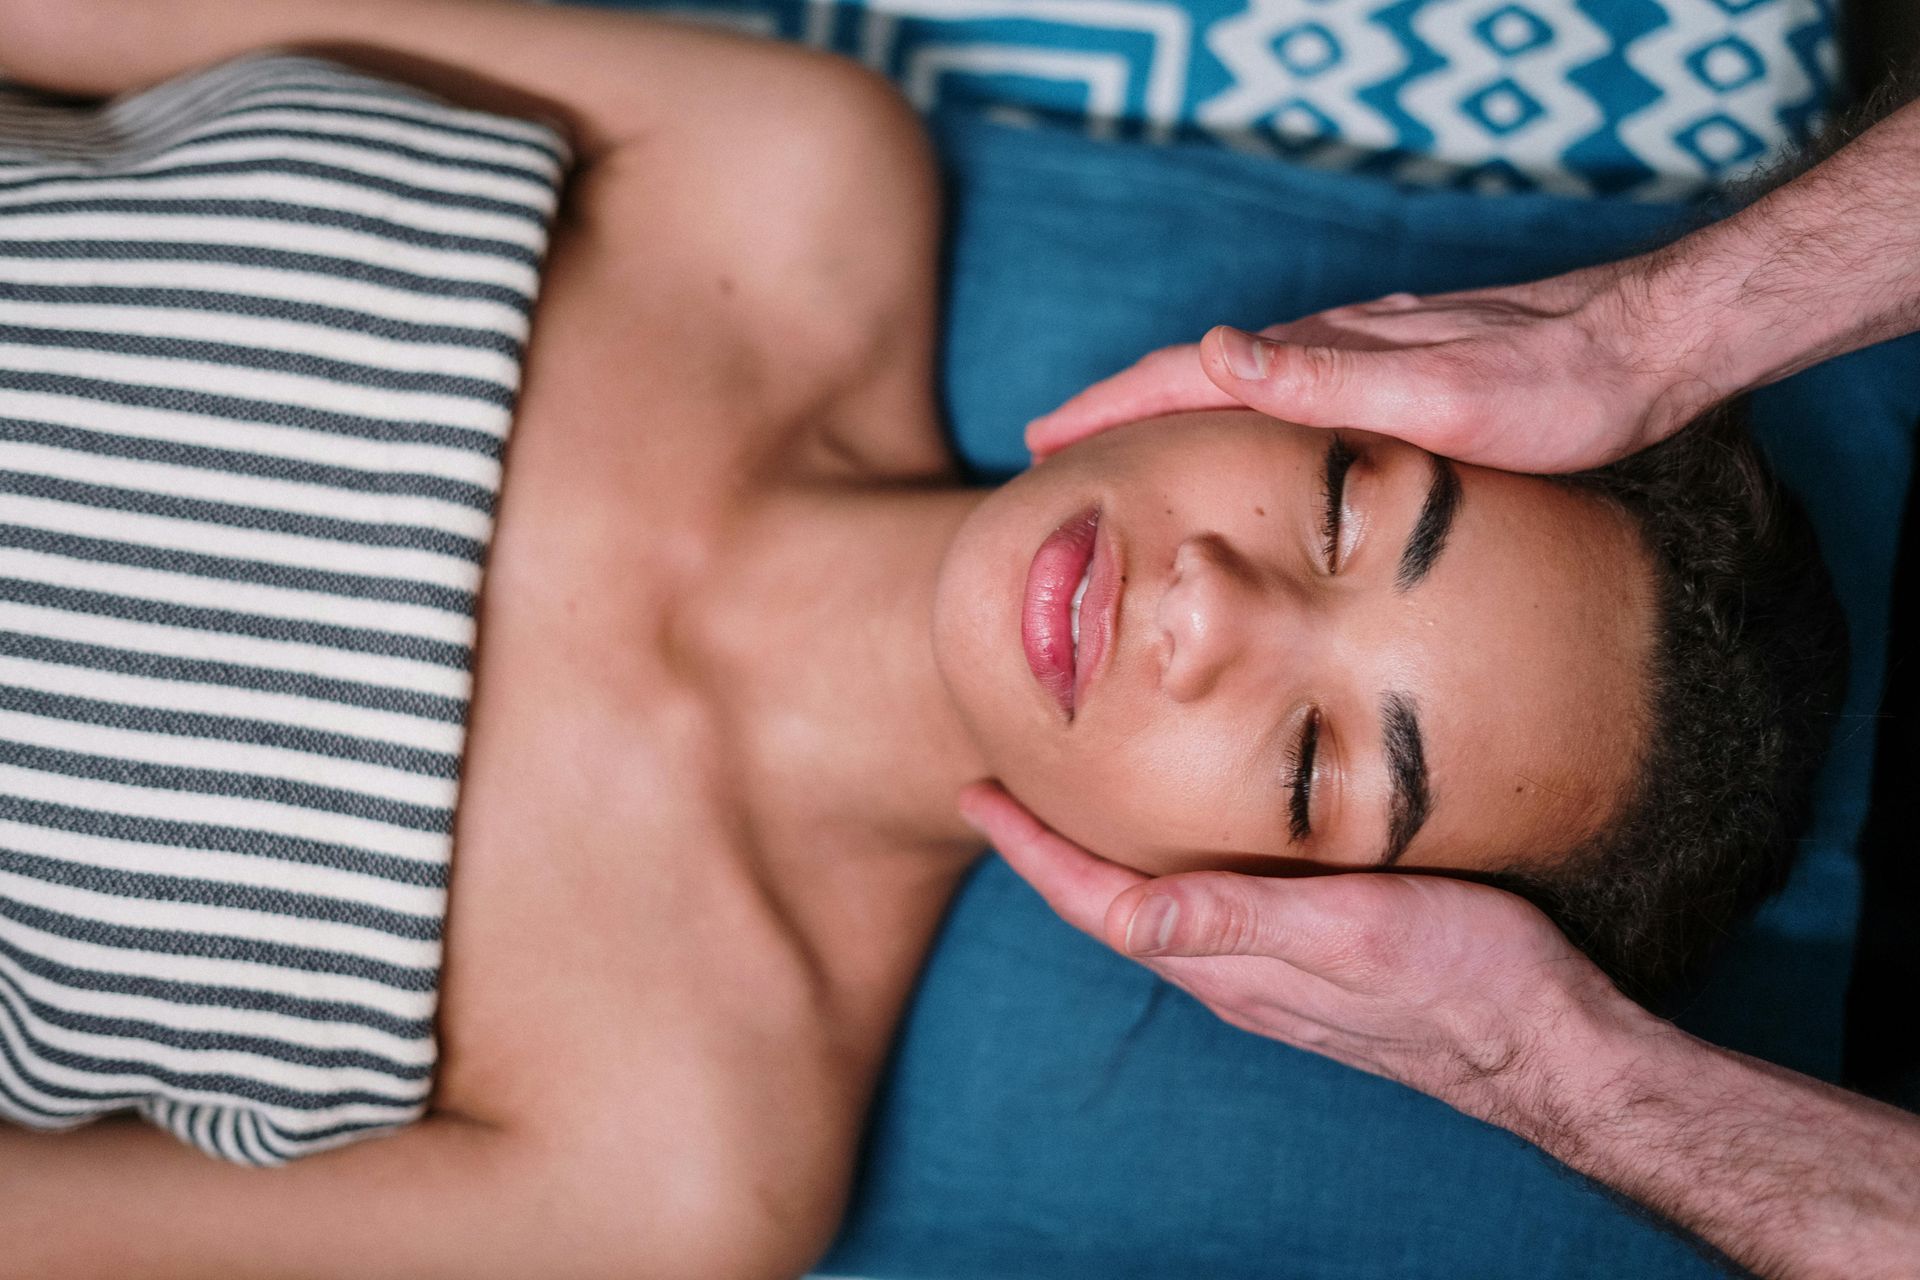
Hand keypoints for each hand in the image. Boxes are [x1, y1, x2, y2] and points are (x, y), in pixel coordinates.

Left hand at [956, 781, 1638, 1122]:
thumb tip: (1128, 913)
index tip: (978, 795)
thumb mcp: (1354, 933)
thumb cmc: (1464, 978)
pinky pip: (1210, 912)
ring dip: (1103, 861)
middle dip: (1050, 852)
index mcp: (1228, 963)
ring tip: (1072, 806)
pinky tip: (1188, 840)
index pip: (1096, 904)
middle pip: (1111, 908)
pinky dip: (1169, 868)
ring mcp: (1272, 973)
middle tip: (1006, 788)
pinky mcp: (1314, 962)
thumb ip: (1242, 920)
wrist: (1551, 1043)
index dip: (1031, 851)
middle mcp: (1234, 973)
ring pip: (1158, 910)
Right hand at [1025, 263, 1721, 474]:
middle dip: (1115, 409)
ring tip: (1121, 447)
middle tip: (1050, 447)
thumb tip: (1212, 352)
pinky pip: (1282, 396)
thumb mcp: (1437, 395)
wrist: (1644, 351)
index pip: (1183, 376)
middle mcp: (1330, 349)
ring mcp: (1360, 359)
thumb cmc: (1550, 387)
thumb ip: (1326, 378)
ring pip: (1235, 386)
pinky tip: (1238, 437)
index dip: (1106, 409)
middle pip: (1194, 376)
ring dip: (1167, 413)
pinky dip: (1230, 416)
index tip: (1040, 440)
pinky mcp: (1391, 376)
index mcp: (1322, 355)